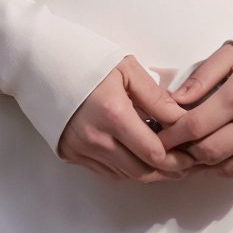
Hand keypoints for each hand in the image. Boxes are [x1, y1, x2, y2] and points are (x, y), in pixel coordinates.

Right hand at [57, 55, 195, 182]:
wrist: (39, 61)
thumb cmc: (84, 57)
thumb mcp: (126, 68)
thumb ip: (156, 97)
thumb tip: (182, 119)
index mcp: (113, 114)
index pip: (154, 153)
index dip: (178, 159)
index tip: (193, 154)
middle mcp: (96, 138)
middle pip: (141, 171)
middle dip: (168, 171)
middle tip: (186, 165)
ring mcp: (80, 149)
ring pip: (124, 175)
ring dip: (148, 172)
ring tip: (167, 163)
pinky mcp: (69, 154)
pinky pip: (106, 172)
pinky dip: (126, 169)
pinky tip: (137, 158)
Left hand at [156, 42, 232, 176]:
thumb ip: (202, 76)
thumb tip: (174, 100)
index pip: (195, 126)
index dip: (170, 136)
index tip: (155, 137)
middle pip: (208, 151)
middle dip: (181, 154)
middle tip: (165, 149)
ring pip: (227, 166)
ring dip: (201, 166)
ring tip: (183, 157)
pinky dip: (224, 166)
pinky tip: (210, 158)